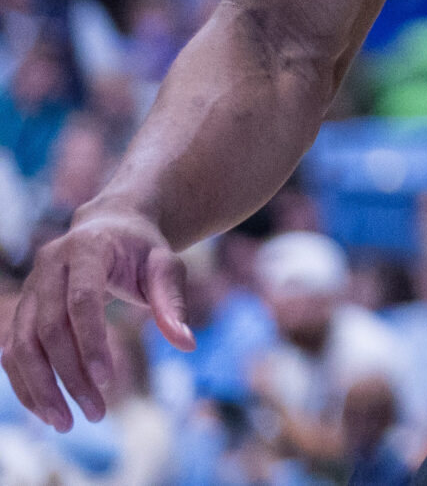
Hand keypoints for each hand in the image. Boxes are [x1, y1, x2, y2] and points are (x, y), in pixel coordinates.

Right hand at [5, 207, 191, 431]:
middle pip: (48, 328)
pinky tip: (47, 410)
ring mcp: (30, 288)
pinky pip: (12, 351)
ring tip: (65, 423)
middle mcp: (49, 266)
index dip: (90, 342)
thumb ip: (173, 301)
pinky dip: (26, 383)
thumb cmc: (143, 250)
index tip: (107, 381)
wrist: (111, 227)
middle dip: (68, 375)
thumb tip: (186, 344)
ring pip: (20, 344)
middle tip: (95, 414)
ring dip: (40, 388)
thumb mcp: (166, 266)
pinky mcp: (21, 308)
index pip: (81, 300)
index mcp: (87, 248)